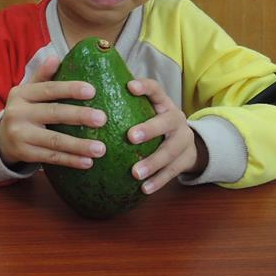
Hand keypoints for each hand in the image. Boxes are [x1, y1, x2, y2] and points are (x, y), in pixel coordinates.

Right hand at [0, 55, 106, 169]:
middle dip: (79, 116)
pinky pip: (51, 158)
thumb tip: (55, 57)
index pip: (48, 89)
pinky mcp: (24, 154)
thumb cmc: (23, 110)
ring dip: (79, 145)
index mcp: (22, 94)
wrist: (0, 138)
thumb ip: (42, 76)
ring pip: (54, 140)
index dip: (69, 89)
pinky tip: (87, 162)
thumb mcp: (27, 92)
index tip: (92, 90)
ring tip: (101, 148)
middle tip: (102, 118)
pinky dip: (70, 160)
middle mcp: (18, 113)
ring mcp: (20, 135)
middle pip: (53, 113)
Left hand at [126, 78, 206, 193]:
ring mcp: (184, 140)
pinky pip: (172, 171)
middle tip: (130, 137)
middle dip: (149, 129)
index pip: (156, 90)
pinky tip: (144, 188)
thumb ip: (126, 105)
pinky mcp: (186, 159)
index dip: (145, 87)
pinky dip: (158, 181)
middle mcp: (176, 119)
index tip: (130, 86)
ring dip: (152, 163)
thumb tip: (87, 96)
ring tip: (135, 173)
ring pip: (170, 151)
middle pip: (166, 122)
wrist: (188, 144)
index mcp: (163, 103)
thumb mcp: (146, 111)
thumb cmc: (154, 123)